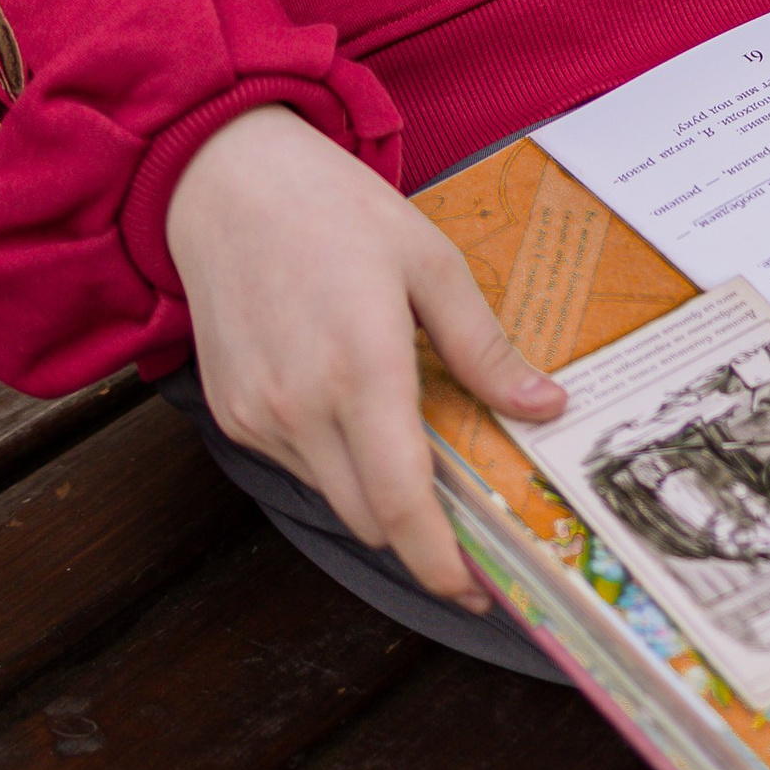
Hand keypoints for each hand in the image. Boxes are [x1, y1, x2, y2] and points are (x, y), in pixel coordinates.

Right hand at [164, 103, 561, 607]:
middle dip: (419, 527)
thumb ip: (484, 347)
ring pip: (333, 495)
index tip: (477, 590)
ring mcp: (257, 416)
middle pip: (371, 518)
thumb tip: (545, 406)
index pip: (404, 503)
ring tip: (400, 425)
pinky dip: (331, 455)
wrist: (224, 179)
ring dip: (373, 487)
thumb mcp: (430, 262)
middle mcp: (302, 406)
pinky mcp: (230, 414)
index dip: (441, 562)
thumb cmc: (335, 209)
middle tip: (463, 505)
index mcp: (363, 367)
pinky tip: (344, 396)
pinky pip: (296, 463)